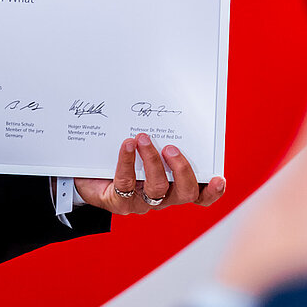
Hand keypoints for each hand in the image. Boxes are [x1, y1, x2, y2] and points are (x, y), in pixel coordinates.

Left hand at [76, 133, 225, 213]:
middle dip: (182, 169)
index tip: (218, 177)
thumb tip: (164, 104)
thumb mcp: (143, 147)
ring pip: (157, 189)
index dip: (212, 190)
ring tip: (143, 138)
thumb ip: (157, 135)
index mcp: (174, 185)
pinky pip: (126, 183)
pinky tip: (126, 145)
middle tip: (171, 147)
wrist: (88, 176)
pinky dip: (127, 161)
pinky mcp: (119, 202)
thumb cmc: (120, 159)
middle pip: (185, 193)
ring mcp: (141, 202)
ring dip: (152, 161)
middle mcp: (162, 197)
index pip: (199, 194)